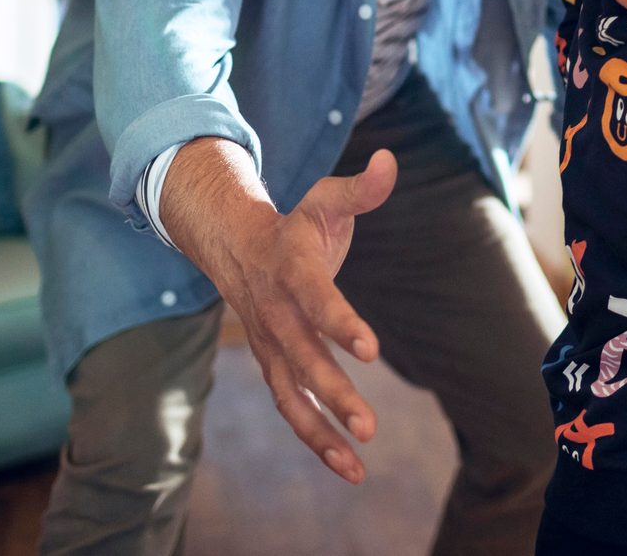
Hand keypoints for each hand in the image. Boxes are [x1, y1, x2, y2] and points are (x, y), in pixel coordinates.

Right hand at [167, 141, 397, 483]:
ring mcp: (270, 344)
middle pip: (302, 358)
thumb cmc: (295, 224)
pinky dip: (315, 439)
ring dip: (320, 431)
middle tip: (369, 424)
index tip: (370, 349)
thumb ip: (362, 188)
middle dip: (334, 393)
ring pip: (290, 394)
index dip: (341, 322)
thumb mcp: (325, 199)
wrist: (234, 246)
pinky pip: (291, 407)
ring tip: (358, 462)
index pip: (316, 298)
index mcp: (291, 268)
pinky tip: (348, 466)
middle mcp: (275, 313)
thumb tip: (392, 160)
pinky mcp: (273, 366)